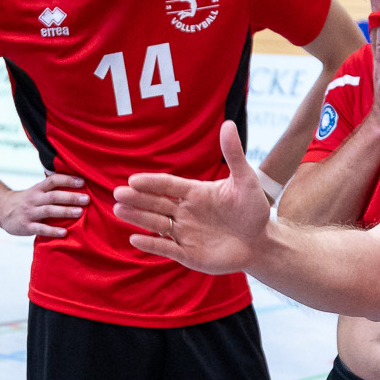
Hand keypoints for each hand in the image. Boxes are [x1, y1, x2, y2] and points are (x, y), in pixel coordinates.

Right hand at [0, 173, 88, 238]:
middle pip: (53, 196)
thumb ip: (51, 189)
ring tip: (80, 212)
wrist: (1, 209)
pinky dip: (53, 231)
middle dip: (71, 197)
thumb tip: (76, 183)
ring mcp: (29, 213)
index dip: (67, 180)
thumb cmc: (26, 201)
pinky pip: (41, 229)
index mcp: (37, 189)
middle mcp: (34, 199)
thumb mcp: (36, 191)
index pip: (53, 181)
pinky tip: (64, 233)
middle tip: (86, 199)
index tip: (83, 182)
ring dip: (65, 211)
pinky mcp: (26, 226)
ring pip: (48, 211)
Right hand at [114, 121, 269, 274]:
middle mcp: (185, 212)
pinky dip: (151, 244)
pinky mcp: (188, 254)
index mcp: (194, 193)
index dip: (151, 183)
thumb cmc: (253, 209)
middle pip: (156, 204)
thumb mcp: (245, 180)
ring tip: (118, 210)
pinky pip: (166, 248)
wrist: (262, 242)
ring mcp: (185, 233)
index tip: (133, 180)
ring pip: (156, 224)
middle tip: (117, 194)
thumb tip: (228, 124)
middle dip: (137, 199)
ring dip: (138, 218)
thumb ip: (234, 155)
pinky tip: (135, 238)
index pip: (168, 185)